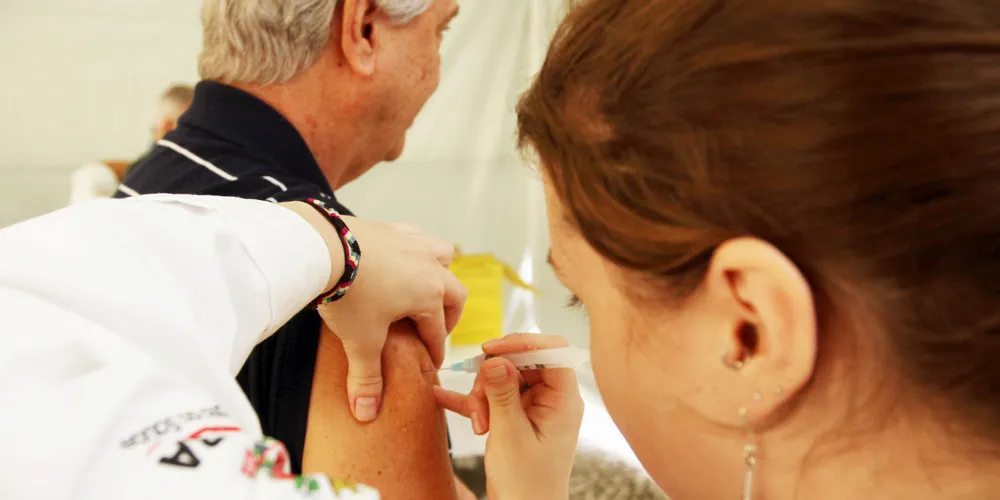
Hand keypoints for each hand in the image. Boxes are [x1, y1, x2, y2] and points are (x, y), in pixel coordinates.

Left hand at [317, 216, 466, 421]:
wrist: (323, 247)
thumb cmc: (349, 295)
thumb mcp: (360, 341)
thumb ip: (366, 378)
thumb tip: (367, 413)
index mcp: (429, 295)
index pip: (437, 331)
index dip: (436, 351)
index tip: (432, 364)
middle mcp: (430, 267)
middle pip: (454, 292)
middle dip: (450, 314)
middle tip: (436, 329)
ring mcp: (413, 242)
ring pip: (443, 255)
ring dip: (441, 273)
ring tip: (427, 287)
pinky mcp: (391, 227)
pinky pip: (416, 236)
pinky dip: (416, 249)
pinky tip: (402, 256)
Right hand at [434, 334, 583, 499]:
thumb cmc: (526, 483)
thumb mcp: (510, 435)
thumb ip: (503, 393)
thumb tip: (497, 359)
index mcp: (564, 400)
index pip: (552, 351)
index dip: (522, 343)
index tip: (491, 350)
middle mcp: (553, 399)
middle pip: (522, 363)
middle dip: (494, 377)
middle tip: (479, 401)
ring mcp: (535, 408)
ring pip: (504, 378)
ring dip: (483, 395)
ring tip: (478, 423)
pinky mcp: (518, 418)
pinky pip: (495, 398)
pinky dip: (473, 401)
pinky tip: (442, 397)